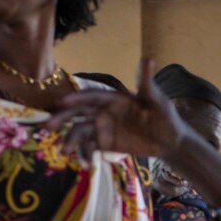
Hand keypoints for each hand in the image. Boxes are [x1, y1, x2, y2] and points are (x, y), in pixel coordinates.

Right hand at [46, 59, 190, 162]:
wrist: (170, 142)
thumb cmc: (165, 117)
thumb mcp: (157, 101)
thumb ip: (147, 83)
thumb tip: (148, 58)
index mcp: (114, 98)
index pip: (92, 96)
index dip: (77, 99)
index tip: (62, 103)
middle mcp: (104, 112)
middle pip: (79, 113)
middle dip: (63, 118)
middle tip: (49, 126)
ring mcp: (103, 128)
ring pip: (80, 131)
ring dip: (71, 139)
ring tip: (64, 150)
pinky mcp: (105, 143)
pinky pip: (89, 147)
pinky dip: (84, 153)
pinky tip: (84, 162)